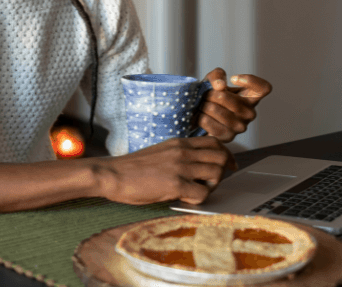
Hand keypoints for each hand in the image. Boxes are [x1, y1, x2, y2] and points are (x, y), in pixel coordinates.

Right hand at [95, 136, 236, 204]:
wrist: (112, 174)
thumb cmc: (132, 167)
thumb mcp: (161, 151)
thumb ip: (180, 154)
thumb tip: (197, 165)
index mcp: (180, 142)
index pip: (215, 142)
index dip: (226, 155)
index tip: (229, 165)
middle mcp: (183, 151)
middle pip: (221, 157)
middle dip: (222, 172)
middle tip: (211, 182)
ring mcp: (180, 167)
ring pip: (216, 174)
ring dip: (211, 186)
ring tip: (195, 190)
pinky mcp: (175, 184)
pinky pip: (202, 193)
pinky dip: (198, 199)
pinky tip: (184, 198)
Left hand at [197, 68, 271, 141]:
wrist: (198, 115)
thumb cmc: (211, 95)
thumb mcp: (213, 79)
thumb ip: (217, 76)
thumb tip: (220, 86)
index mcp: (251, 97)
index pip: (264, 88)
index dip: (250, 81)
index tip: (232, 78)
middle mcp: (250, 113)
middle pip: (232, 101)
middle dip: (212, 95)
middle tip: (205, 94)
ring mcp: (241, 127)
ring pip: (218, 112)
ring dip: (204, 106)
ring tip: (202, 105)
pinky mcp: (228, 137)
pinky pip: (210, 124)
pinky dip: (201, 117)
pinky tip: (201, 115)